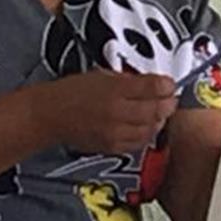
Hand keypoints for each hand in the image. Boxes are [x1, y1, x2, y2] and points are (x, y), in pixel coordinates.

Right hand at [41, 70, 176, 153]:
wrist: (50, 114)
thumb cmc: (71, 92)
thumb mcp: (102, 75)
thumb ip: (129, 80)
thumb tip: (151, 83)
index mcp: (115, 88)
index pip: (154, 86)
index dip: (168, 85)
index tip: (170, 84)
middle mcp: (117, 111)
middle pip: (157, 109)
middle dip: (168, 103)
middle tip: (170, 99)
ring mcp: (115, 131)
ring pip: (151, 128)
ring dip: (159, 120)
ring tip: (159, 113)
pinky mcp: (112, 146)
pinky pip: (139, 143)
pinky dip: (146, 134)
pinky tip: (145, 127)